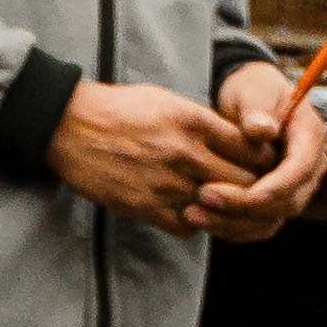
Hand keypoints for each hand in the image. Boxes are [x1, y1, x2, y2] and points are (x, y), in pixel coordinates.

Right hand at [46, 79, 260, 236]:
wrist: (65, 126)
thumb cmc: (117, 109)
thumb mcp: (166, 101)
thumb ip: (203, 121)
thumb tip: (237, 139)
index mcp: (192, 121)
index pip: (252, 148)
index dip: (262, 159)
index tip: (257, 163)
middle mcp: (183, 152)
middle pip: (245, 182)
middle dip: (251, 187)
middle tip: (247, 190)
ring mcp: (164, 182)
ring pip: (220, 207)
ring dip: (223, 208)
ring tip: (219, 202)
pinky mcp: (144, 206)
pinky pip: (188, 226)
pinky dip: (195, 222)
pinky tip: (188, 211)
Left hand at [192, 60, 326, 237]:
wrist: (248, 99)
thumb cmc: (253, 90)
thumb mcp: (254, 91)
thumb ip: (257, 110)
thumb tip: (263, 130)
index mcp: (310, 138)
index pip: (299, 171)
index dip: (273, 187)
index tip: (239, 191)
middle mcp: (308, 168)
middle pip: (286, 202)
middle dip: (244, 206)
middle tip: (202, 197)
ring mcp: (292, 188)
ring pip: (271, 219)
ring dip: (233, 223)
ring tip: (192, 213)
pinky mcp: (273, 201)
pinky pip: (257, 224)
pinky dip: (231, 227)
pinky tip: (200, 219)